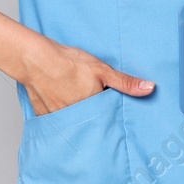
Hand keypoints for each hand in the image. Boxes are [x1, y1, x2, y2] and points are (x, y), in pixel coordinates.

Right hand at [18, 39, 154, 115]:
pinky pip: (57, 122)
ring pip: (74, 123)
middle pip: (91, 122)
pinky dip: (60, 116)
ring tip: (74, 102)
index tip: (110, 109)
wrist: (34, 59)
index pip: (108, 118)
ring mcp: (60, 120)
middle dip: (94, 117)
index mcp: (94, 109)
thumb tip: (150, 88)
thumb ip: (125, 82)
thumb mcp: (102, 69)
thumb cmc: (68, 62)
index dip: (110, 113)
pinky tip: (59, 103)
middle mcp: (78, 119)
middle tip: (88, 101)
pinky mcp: (45, 118)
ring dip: (77, 118)